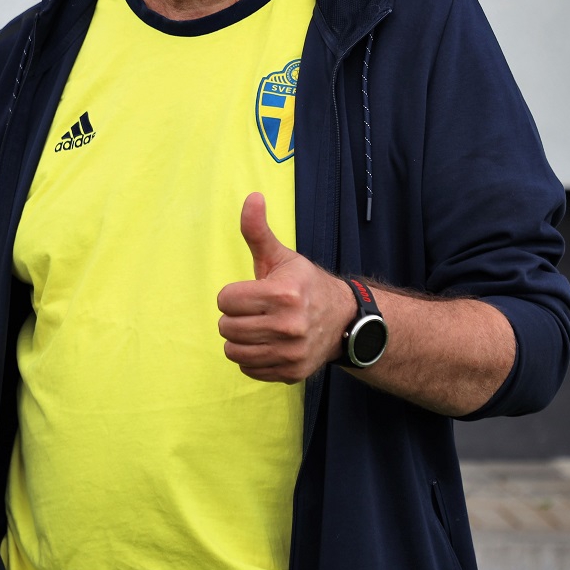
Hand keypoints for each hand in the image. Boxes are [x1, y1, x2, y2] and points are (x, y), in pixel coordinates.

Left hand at [216, 193, 357, 382]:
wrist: (344, 320)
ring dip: (239, 339)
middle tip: (253, 311)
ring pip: (233, 351)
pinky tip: (266, 344)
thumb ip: (258, 231)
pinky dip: (252, 358)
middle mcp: (289, 326)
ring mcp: (291, 352)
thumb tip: (252, 197)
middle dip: (234, 317)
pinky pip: (249, 368)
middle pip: (227, 327)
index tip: (251, 292)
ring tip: (256, 327)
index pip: (225, 300)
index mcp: (283, 294)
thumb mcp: (281, 256)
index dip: (233, 295)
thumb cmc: (304, 284)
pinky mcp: (291, 373)